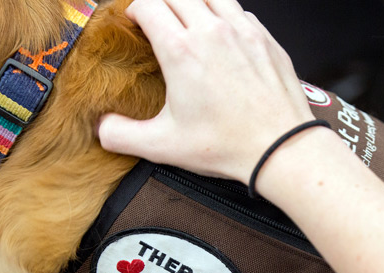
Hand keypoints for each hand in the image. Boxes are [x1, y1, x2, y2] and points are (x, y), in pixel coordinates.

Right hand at [97, 0, 316, 183]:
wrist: (281, 148)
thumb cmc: (228, 146)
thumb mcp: (164, 146)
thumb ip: (122, 135)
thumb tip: (102, 127)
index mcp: (182, 51)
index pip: (148, 5)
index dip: (135, 9)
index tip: (134, 23)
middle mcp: (213, 32)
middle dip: (161, 3)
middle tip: (157, 20)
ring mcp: (243, 31)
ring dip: (193, 2)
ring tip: (187, 20)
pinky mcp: (265, 38)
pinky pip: (239, 10)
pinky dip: (224, 14)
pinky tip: (221, 34)